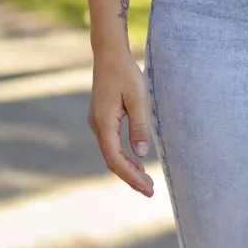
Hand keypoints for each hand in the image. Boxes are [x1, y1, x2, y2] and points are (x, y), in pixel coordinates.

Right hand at [88, 52, 155, 196]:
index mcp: (104, 122)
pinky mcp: (101, 120)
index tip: (147, 187)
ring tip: (146, 182)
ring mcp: (97, 123)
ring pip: (111, 154)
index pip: (115, 158)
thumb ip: (139, 126)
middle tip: (150, 191)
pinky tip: (137, 163)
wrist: (109, 55)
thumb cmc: (126, 74)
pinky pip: (111, 145)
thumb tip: (141, 154)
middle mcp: (97, 126)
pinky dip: (124, 157)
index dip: (131, 175)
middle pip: (112, 160)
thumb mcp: (138, 98)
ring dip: (128, 169)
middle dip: (130, 178)